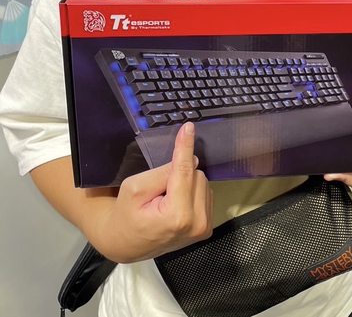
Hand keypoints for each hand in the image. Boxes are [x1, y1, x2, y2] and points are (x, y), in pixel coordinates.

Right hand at [89, 122, 212, 262]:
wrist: (126, 243)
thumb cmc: (126, 214)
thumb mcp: (135, 188)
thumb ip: (163, 173)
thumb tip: (191, 159)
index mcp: (177, 216)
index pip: (184, 171)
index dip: (185, 147)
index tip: (189, 127)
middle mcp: (197, 223)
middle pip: (197, 176)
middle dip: (180, 174)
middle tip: (159, 189)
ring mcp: (204, 228)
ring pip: (203, 183)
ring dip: (186, 184)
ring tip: (166, 199)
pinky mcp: (207, 228)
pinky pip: (205, 195)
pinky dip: (191, 193)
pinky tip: (177, 203)